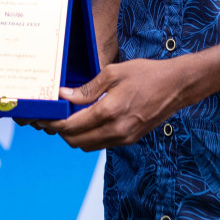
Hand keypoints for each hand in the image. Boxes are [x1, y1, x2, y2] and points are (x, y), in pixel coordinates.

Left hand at [37, 58, 197, 150]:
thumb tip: (65, 95)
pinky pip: (102, 144)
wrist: (176, 86)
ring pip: (88, 146)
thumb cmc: (146, 74)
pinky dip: (90, 137)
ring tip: (69, 119)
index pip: (71, 126)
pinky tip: (88, 121)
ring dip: (75, 137)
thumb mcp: (113, 73)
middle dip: (60, 132)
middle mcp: (116, 130)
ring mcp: (124, 138)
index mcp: (109, 111)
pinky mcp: (130, 140)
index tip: (43, 119)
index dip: (53, 124)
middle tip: (53, 119)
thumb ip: (87, 89)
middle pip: (76, 142)